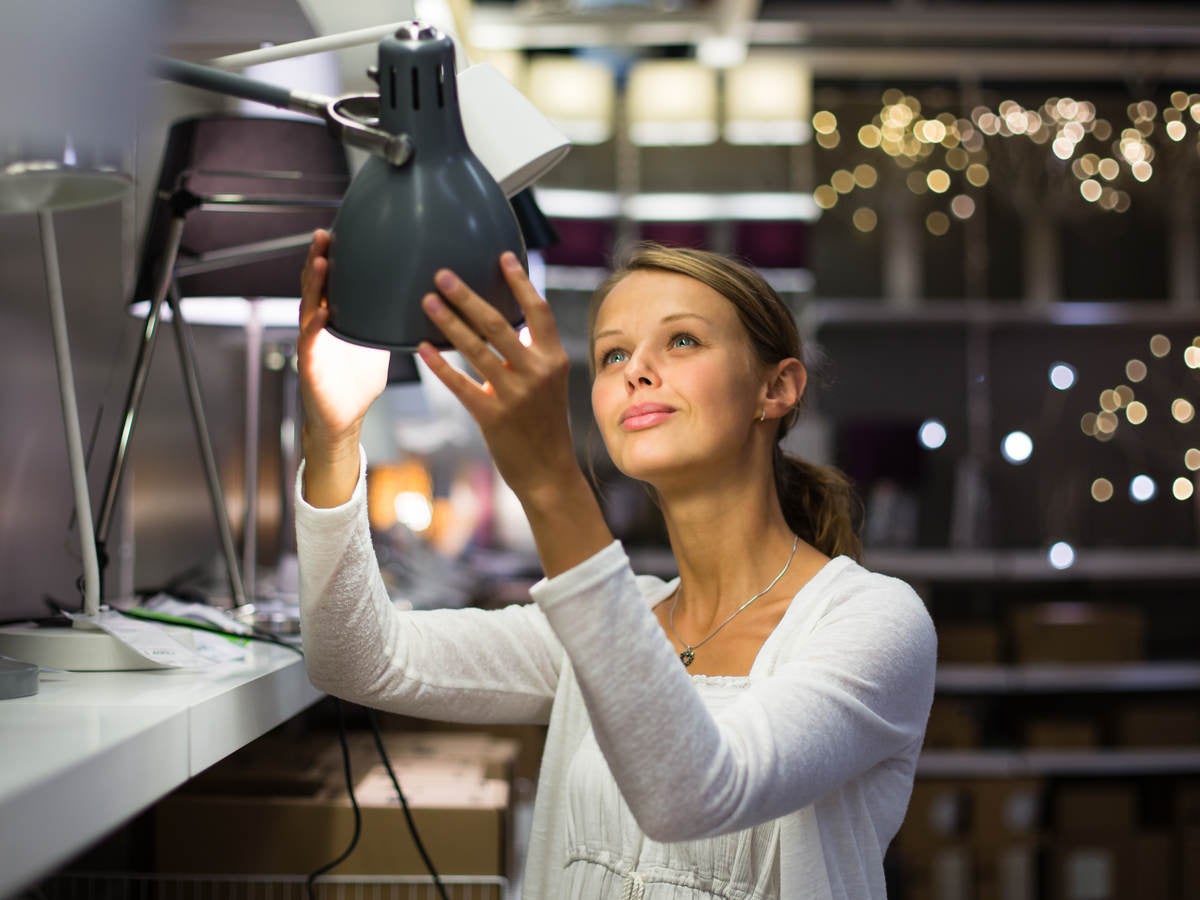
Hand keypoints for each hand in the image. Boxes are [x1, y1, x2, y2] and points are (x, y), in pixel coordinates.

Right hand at [297, 229, 390, 451]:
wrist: (344, 420)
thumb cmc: (358, 383)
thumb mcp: (375, 345)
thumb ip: (385, 323)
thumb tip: (414, 303)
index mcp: (334, 319)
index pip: (329, 282)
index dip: (330, 258)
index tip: (337, 232)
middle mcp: (318, 326)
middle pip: (313, 287)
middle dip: (316, 260)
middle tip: (323, 235)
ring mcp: (312, 344)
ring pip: (307, 308)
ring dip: (312, 285)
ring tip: (319, 262)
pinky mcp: (310, 366)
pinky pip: (311, 342)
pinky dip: (316, 326)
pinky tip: (323, 311)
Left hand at [417, 253, 577, 502]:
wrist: (548, 472)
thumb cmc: (545, 424)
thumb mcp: (548, 383)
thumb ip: (531, 354)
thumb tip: (505, 323)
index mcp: (554, 359)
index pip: (538, 311)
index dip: (520, 282)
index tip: (501, 256)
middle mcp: (537, 372)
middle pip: (499, 324)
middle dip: (468, 297)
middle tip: (442, 274)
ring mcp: (515, 395)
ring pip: (476, 350)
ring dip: (448, 323)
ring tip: (426, 301)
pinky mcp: (492, 417)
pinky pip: (460, 384)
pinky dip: (440, 365)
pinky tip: (422, 348)